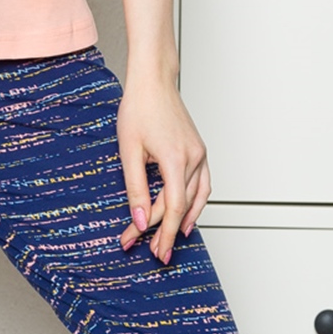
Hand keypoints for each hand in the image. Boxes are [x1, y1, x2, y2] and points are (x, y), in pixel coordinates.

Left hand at [116, 67, 210, 261]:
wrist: (153, 81)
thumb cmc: (139, 109)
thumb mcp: (129, 152)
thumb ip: (135, 189)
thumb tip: (140, 221)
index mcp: (176, 159)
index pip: (173, 208)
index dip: (165, 233)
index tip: (156, 252)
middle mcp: (194, 158)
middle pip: (181, 205)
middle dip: (164, 229)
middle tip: (148, 248)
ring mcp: (200, 154)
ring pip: (196, 197)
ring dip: (184, 221)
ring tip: (171, 240)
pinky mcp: (198, 150)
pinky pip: (203, 184)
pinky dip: (196, 203)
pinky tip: (187, 215)